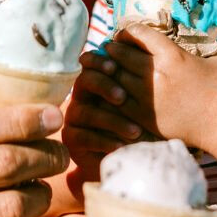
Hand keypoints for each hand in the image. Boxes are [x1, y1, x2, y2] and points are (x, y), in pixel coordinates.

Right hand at [65, 49, 154, 182]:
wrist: (126, 154)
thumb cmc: (136, 123)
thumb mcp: (139, 105)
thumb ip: (137, 85)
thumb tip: (145, 62)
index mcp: (97, 80)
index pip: (91, 63)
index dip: (98, 62)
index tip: (114, 67)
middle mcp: (82, 96)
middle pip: (84, 81)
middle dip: (103, 86)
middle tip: (123, 97)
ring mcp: (74, 117)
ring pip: (88, 113)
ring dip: (113, 121)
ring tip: (136, 131)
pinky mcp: (71, 138)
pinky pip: (85, 137)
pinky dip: (105, 141)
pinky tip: (122, 146)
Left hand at [104, 25, 216, 150]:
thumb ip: (202, 50)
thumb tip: (199, 44)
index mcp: (172, 55)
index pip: (139, 34)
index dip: (127, 31)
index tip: (123, 33)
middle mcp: (155, 74)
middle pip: (121, 55)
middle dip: (112, 49)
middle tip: (107, 48)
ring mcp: (148, 97)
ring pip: (115, 78)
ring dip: (108, 71)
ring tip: (104, 69)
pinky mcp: (145, 118)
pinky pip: (117, 103)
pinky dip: (110, 94)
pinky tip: (109, 92)